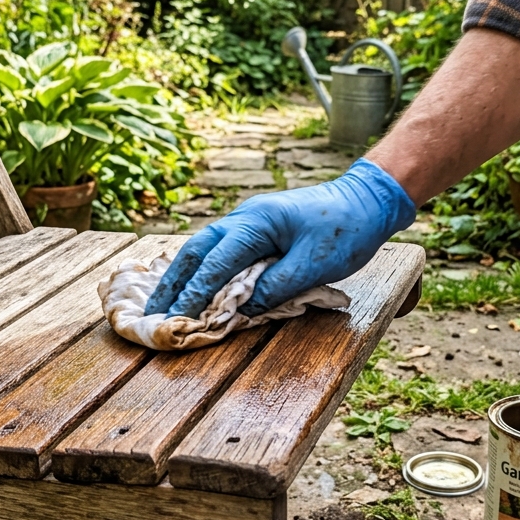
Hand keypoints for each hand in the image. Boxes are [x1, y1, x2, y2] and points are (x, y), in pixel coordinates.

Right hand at [145, 158, 415, 317]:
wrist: (367, 199)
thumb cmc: (346, 229)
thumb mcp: (314, 266)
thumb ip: (275, 288)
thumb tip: (241, 309)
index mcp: (256, 222)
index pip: (215, 263)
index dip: (194, 294)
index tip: (176, 319)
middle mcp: (244, 218)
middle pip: (195, 251)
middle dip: (172, 283)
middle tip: (152, 314)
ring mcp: (248, 220)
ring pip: (203, 248)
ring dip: (182, 276)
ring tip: (162, 304)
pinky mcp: (256, 228)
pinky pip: (219, 249)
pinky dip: (200, 269)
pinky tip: (191, 285)